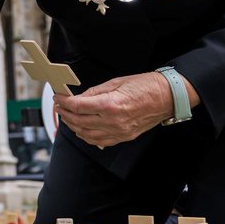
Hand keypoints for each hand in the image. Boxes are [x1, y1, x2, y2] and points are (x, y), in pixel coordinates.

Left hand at [54, 71, 195, 147]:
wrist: (166, 97)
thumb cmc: (144, 86)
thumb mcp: (115, 82)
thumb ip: (94, 92)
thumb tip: (78, 97)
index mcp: (110, 105)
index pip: (78, 106)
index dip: (64, 102)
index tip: (58, 98)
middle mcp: (113, 121)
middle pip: (79, 121)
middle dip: (65, 114)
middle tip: (59, 107)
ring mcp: (118, 131)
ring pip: (86, 134)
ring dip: (73, 126)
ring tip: (67, 117)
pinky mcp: (123, 137)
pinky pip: (99, 141)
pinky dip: (86, 136)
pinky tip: (81, 130)